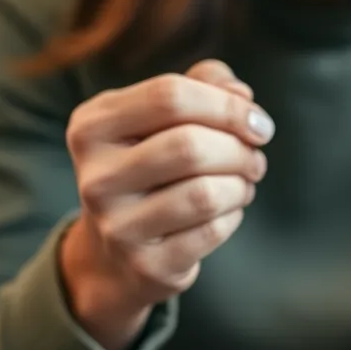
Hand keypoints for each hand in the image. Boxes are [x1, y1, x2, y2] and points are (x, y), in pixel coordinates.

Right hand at [59, 59, 272, 349]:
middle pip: (189, 145)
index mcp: (93, 126)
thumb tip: (240, 95)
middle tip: (254, 157)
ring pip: (205, 192)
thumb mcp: (165, 114)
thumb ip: (205, 84)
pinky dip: (233, 215)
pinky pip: (212, 230)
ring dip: (241, 184)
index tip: (257, 121)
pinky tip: (226, 211)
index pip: (169, 96)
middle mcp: (96, 176)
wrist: (116, 253)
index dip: (226, 104)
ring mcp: (116, 226)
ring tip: (243, 182)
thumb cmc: (153, 163)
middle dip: (239, 148)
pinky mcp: (145, 266)